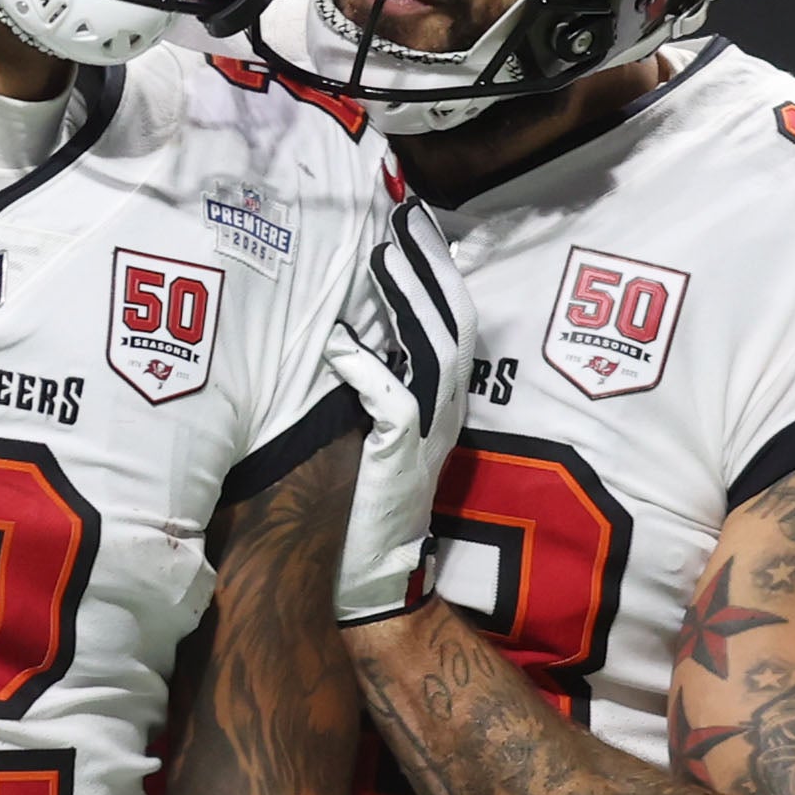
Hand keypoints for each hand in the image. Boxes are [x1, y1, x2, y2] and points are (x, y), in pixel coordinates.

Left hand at [326, 199, 473, 623]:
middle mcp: (448, 411)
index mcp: (446, 400)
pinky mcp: (402, 456)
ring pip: (430, 349)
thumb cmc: (367, 503)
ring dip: (406, 297)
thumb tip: (355, 328)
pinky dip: (366, 367)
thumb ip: (378, 383)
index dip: (439, 271)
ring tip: (383, 252)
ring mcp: (430, 434)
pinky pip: (390, 399)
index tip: (418, 223)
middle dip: (430, 265)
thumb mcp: (380, 432)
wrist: (373, 578)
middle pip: (451, 321)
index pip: (453, 320)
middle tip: (406, 216)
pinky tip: (341, 341)